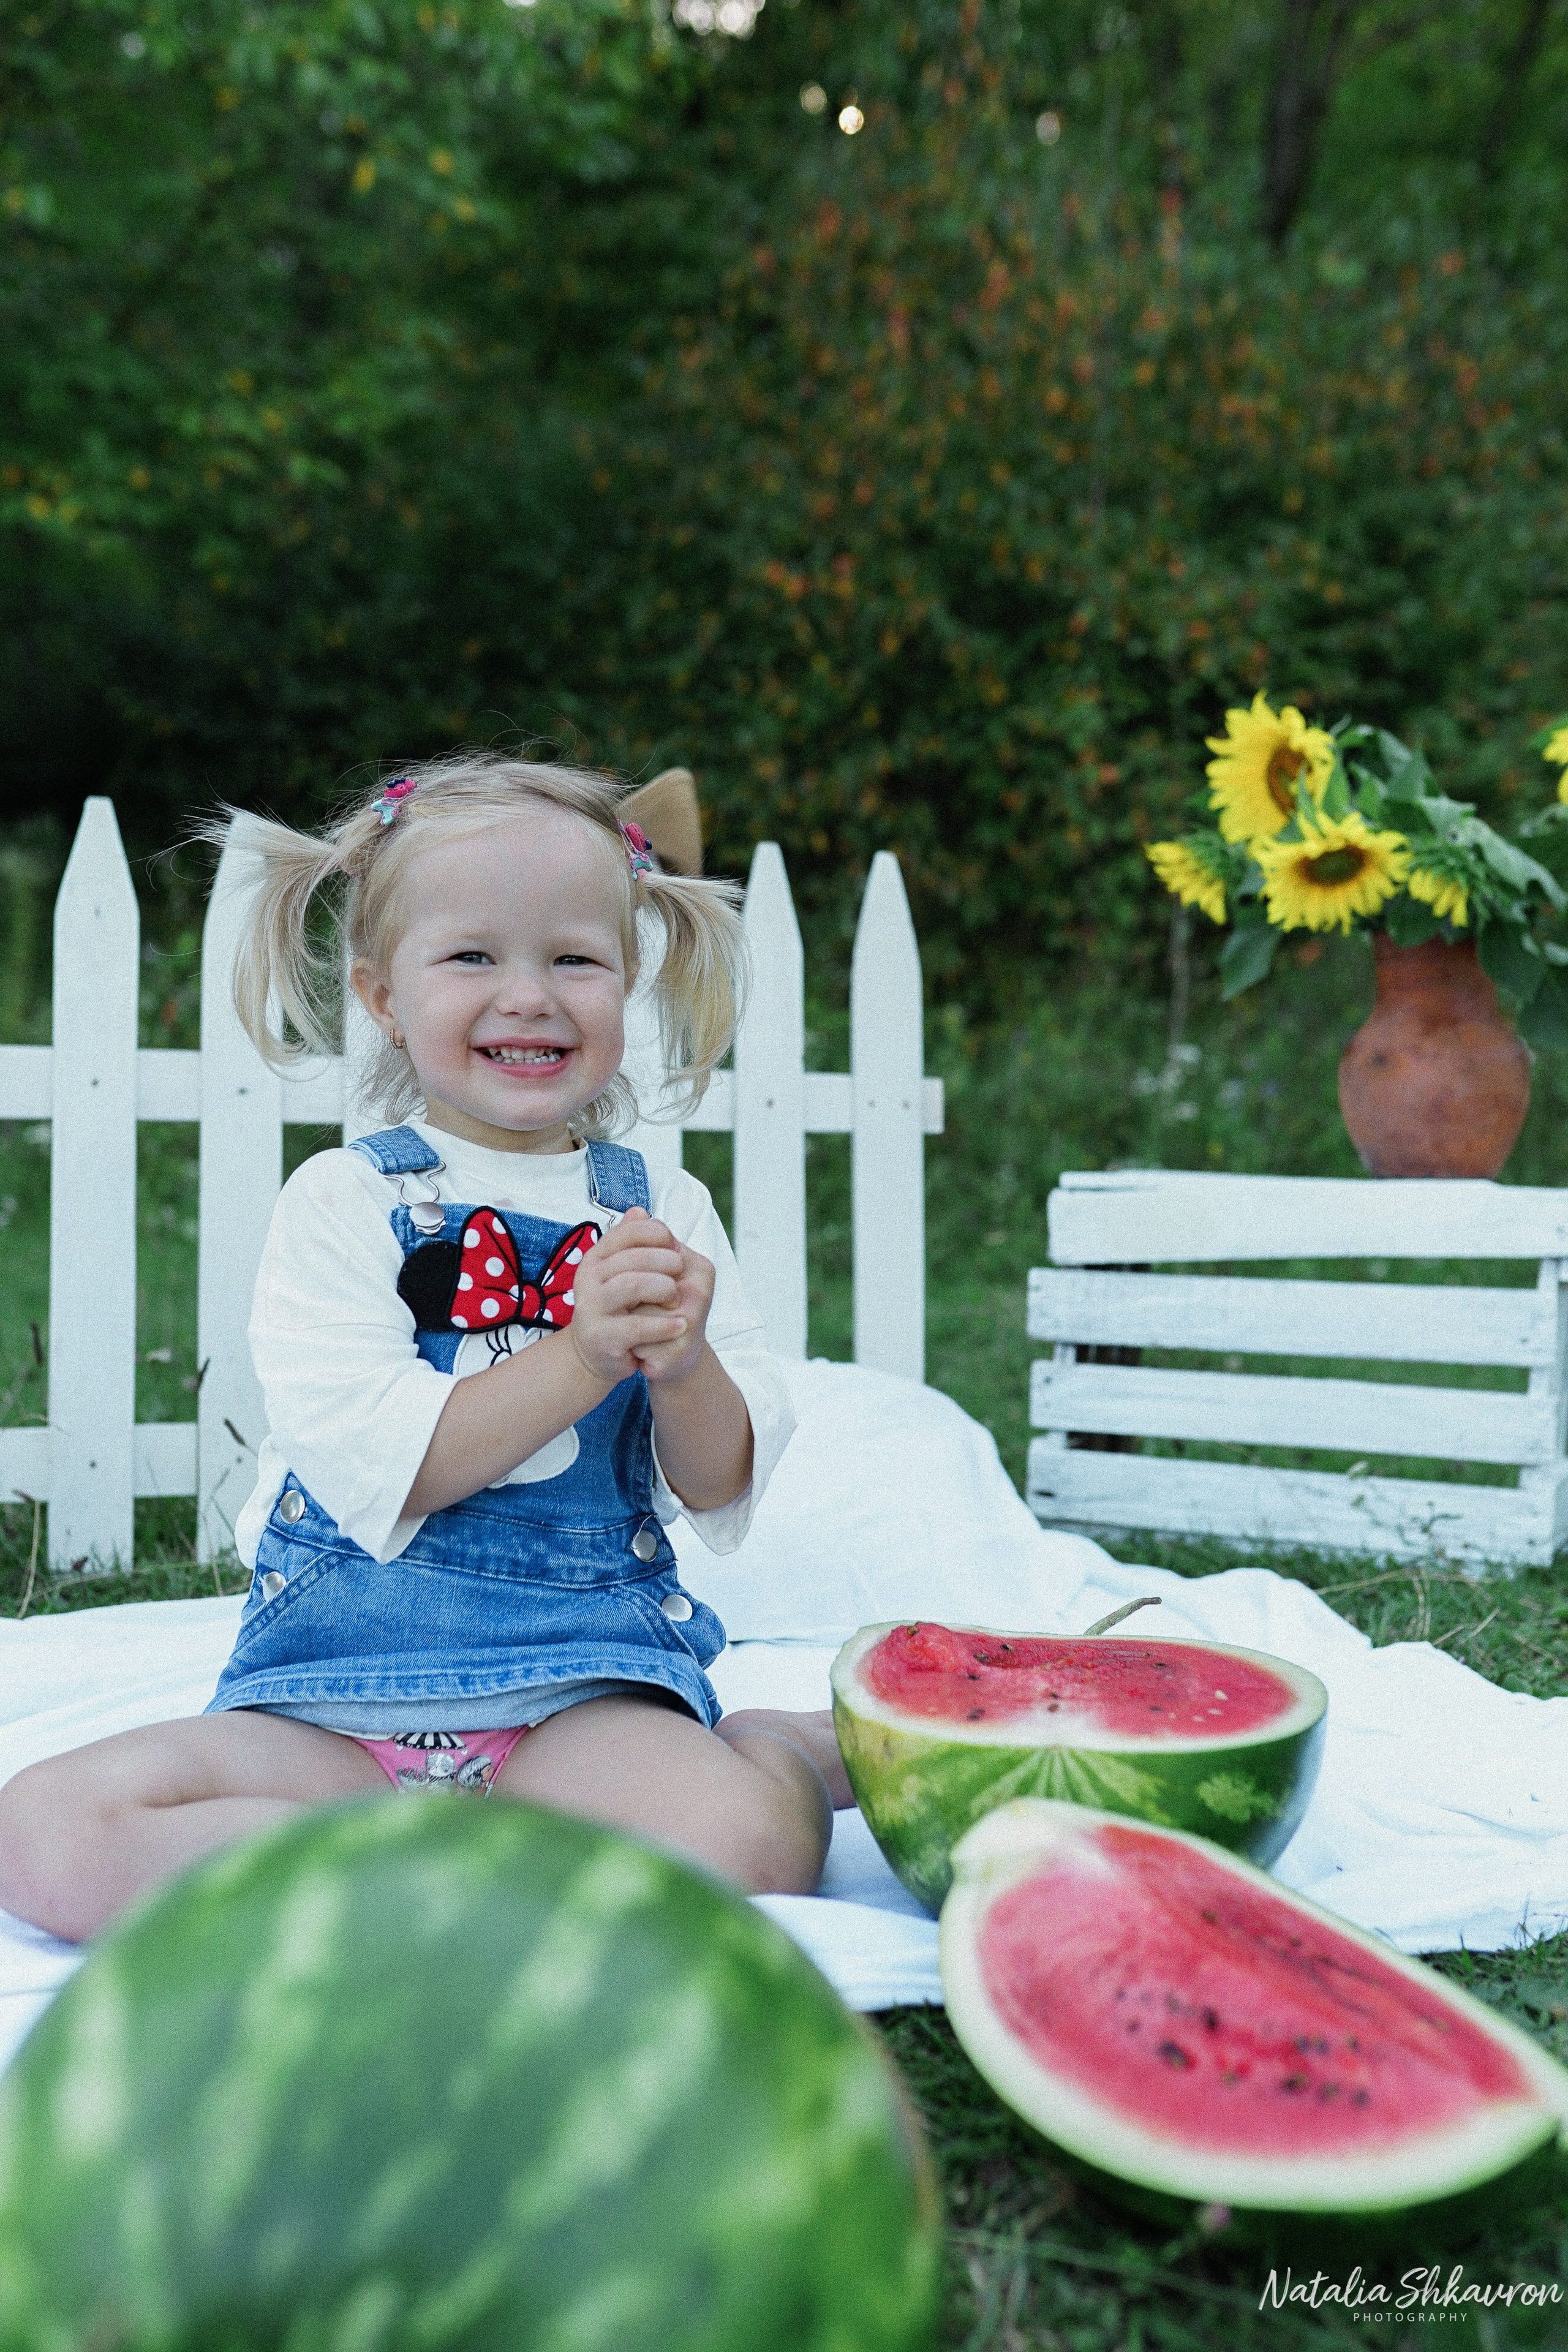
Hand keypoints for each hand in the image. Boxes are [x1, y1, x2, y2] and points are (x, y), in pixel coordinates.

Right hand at [567, 1208, 713, 1388]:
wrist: (600, 1353)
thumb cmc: (620, 1307)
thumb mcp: (625, 1271)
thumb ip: (634, 1243)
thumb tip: (639, 1210)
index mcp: (596, 1256)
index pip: (627, 1232)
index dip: (657, 1234)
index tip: (675, 1246)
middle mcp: (588, 1278)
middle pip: (634, 1258)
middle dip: (666, 1263)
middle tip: (681, 1274)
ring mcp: (591, 1308)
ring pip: (632, 1285)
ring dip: (664, 1289)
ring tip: (678, 1300)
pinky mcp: (601, 1337)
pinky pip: (637, 1325)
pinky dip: (664, 1324)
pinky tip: (680, 1324)